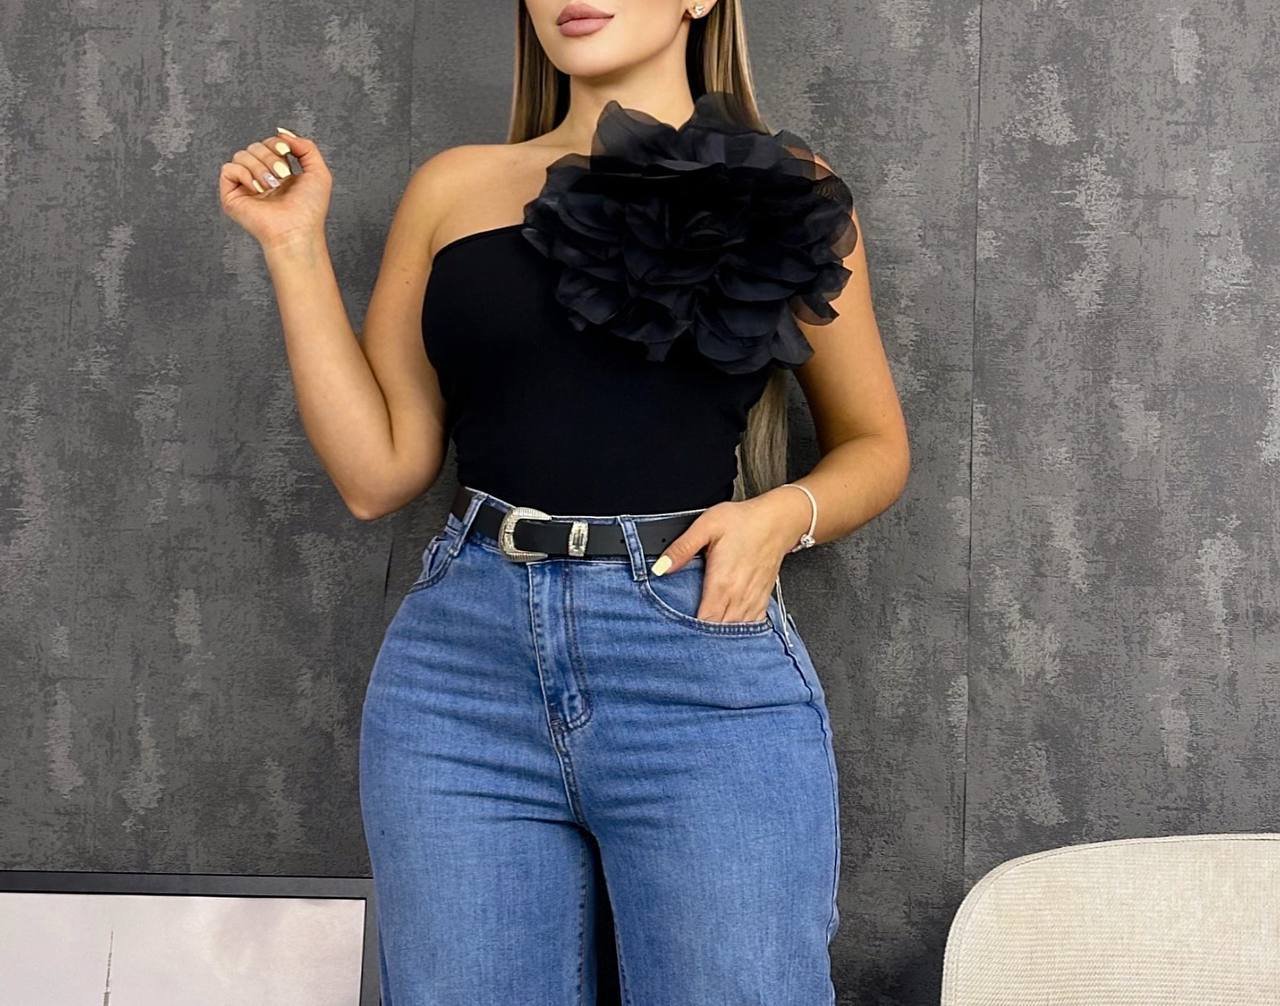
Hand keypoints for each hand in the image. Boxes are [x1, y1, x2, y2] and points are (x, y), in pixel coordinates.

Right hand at [218, 127, 331, 250]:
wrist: (297, 230)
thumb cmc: (309, 209)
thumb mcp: (318, 172)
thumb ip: (306, 146)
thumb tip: (281, 132)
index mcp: (278, 172)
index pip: (269, 143)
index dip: (277, 144)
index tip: (287, 155)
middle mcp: (260, 177)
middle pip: (255, 146)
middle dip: (270, 157)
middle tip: (282, 176)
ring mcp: (245, 186)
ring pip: (242, 154)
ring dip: (260, 167)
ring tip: (272, 186)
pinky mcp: (231, 195)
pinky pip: (229, 168)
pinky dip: (244, 174)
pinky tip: (257, 188)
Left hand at [648, 492, 809, 622]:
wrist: (777, 521)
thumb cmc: (743, 522)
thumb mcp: (706, 526)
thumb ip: (682, 549)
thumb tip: (660, 567)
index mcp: (722, 582)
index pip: (705, 621)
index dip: (690, 631)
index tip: (677, 631)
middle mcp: (738, 596)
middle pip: (719, 630)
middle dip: (703, 637)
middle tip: (686, 637)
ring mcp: (752, 599)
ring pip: (735, 631)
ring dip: (721, 635)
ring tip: (705, 638)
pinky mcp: (762, 599)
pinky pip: (751, 625)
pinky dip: (739, 630)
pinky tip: (729, 630)